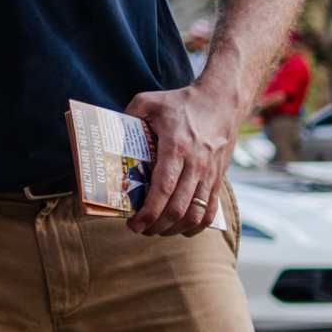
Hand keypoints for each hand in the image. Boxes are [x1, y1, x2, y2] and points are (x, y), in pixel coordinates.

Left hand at [125, 81, 237, 236]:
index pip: (164, 188)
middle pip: (178, 207)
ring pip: (195, 214)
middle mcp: (196, 164)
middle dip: (156, 225)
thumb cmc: (182, 102)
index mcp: (176, 147)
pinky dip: (196, 225)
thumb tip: (108, 131)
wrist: (222, 101)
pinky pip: (211, 211)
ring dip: (174, 228)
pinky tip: (181, 228)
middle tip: (139, 229)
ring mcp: (210, 174)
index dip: (149, 211)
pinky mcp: (219, 179)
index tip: (133, 223)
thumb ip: (129, 113)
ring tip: (156, 229)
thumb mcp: (150, 101)